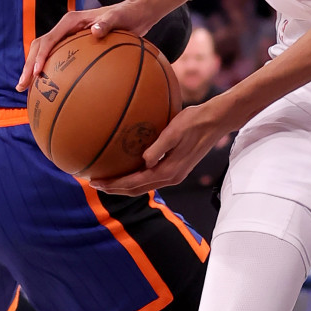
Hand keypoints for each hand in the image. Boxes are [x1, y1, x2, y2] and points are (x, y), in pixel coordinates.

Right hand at [16, 0, 155, 90]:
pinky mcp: (75, 45)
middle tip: (22, 86)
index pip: (49, 40)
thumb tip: (95, 31)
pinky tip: (48, 87)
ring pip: (45, 53)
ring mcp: (69, 37)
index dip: (40, 57)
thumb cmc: (127, 15)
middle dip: (29, 66)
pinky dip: (49, 71)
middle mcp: (66, 28)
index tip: (36, 74)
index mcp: (71, 21)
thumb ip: (107, 23)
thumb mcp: (118, 18)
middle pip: (40, 47)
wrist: (135, 14)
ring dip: (33, 69)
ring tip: (26, 89)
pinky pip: (58, 59)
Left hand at [90, 102, 227, 194]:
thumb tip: (143, 160)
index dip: (113, 184)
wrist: (216, 121)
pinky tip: (129, 169)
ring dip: (124, 185)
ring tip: (108, 179)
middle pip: (136, 189)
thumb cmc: (195, 121)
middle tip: (94, 183)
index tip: (95, 182)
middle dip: (114, 188)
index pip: (134, 184)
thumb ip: (159, 147)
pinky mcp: (177, 168)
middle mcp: (171, 177)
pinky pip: (151, 178)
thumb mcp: (175, 130)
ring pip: (143, 186)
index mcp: (168, 171)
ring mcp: (175, 175)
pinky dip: (136, 178)